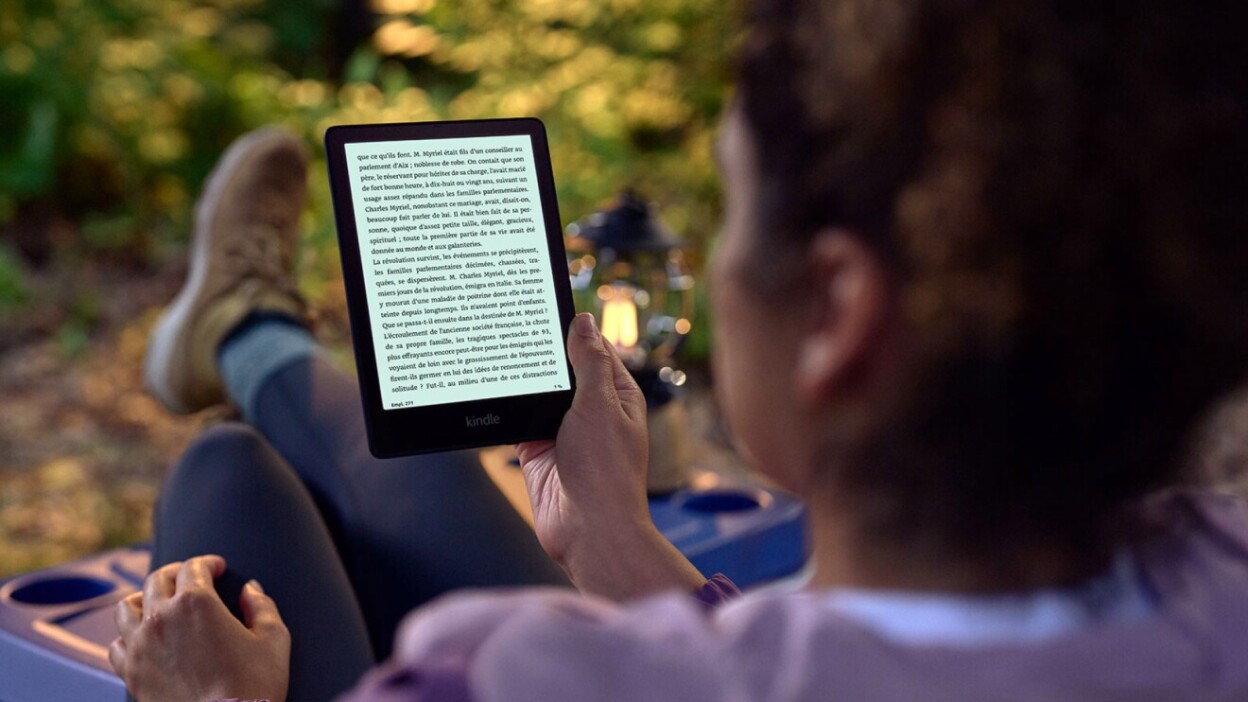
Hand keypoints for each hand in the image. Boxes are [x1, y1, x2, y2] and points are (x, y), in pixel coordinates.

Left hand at [110, 555, 290, 701]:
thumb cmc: (253, 686)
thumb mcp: (273, 639)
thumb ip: (261, 606)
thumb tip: (250, 590)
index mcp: (196, 602)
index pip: (194, 567)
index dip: (208, 563)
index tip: (218, 568)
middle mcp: (161, 617)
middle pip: (158, 579)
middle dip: (176, 572)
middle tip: (190, 576)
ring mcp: (140, 646)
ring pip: (127, 607)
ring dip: (144, 598)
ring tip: (157, 602)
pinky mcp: (131, 673)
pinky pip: (117, 645)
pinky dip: (128, 637)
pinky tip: (143, 639)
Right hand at [517, 313, 704, 599]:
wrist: (588, 530)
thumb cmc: (606, 471)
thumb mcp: (600, 404)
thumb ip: (589, 361)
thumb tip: (584, 321)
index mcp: (616, 395)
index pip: (594, 349)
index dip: (572, 329)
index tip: (545, 307)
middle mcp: (591, 411)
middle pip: (562, 370)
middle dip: (542, 353)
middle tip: (511, 324)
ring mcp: (563, 431)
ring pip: (538, 394)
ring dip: (523, 381)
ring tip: (495, 350)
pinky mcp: (537, 449)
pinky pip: (518, 420)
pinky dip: (507, 408)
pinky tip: (490, 390)